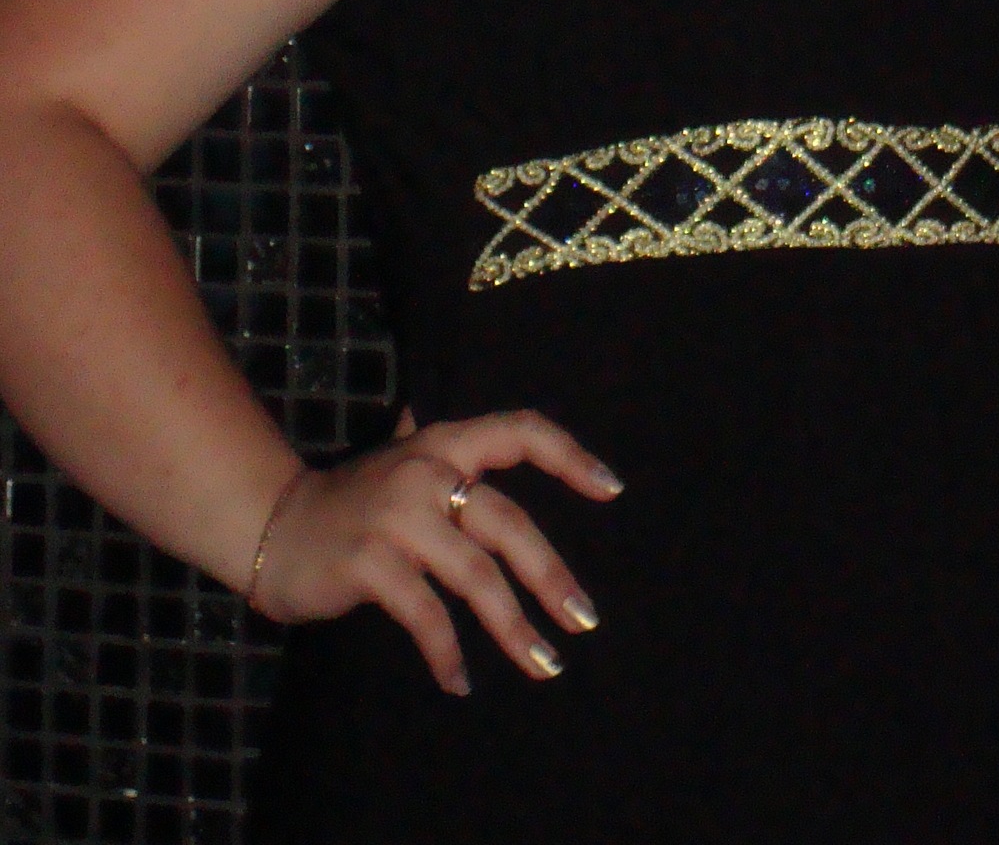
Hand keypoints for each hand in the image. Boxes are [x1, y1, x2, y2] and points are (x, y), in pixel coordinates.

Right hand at [248, 408, 624, 694]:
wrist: (273, 524)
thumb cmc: (354, 501)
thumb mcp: (407, 462)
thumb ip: (455, 458)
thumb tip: (521, 446)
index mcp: (444, 443)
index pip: (520, 431)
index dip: (569, 455)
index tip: (611, 489)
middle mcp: (426, 470)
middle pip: (509, 523)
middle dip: (552, 576)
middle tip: (584, 620)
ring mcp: (397, 515)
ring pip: (475, 575)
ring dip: (514, 627)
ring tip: (544, 664)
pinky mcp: (369, 562)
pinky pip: (425, 613)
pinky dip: (447, 652)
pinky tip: (460, 681)